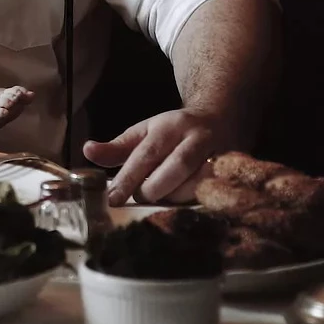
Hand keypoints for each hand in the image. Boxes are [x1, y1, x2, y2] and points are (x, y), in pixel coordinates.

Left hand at [82, 109, 222, 206]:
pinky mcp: (236, 170)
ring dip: (175, 197)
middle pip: (175, 168)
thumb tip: (87, 151)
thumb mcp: (144, 133)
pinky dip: (199, 202)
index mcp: (169, 127)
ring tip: (161, 199)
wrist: (221, 115)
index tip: (112, 199)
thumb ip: (116, 147)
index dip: (128, 179)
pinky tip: (186, 208)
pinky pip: (217, 192)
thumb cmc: (174, 131)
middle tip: (140, 198)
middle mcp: (196, 137)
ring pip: (198, 182)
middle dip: (154, 189)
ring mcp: (220, 153)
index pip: (145, 155)